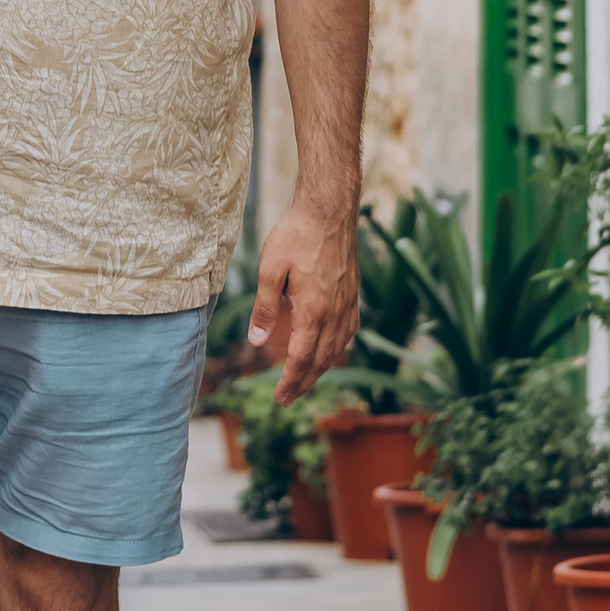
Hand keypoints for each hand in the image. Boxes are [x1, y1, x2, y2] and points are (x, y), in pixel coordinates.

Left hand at [247, 197, 359, 406]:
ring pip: (337, 350)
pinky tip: (327, 350)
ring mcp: (348, 305)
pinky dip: (336, 350)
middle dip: (303, 383)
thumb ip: (264, 307)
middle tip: (287, 399)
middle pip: (321, 361)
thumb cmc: (296, 235)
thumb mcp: (270, 269)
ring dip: (320, 369)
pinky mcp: (353, 295)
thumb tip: (256, 342)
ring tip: (303, 380)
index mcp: (314, 310)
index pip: (300, 358)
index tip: (280, 398)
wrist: (329, 211)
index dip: (290, 381)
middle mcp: (336, 313)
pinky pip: (347, 333)